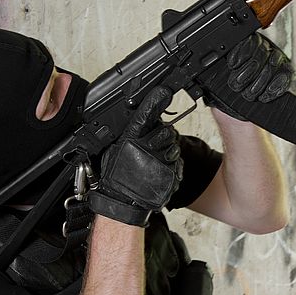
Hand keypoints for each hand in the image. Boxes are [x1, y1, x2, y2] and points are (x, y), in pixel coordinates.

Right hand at [87, 85, 182, 226]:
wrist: (122, 202)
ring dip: (168, 153)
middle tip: (153, 147)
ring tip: (153, 162)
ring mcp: (158, 163)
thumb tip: (143, 111)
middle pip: (167, 132)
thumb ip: (132, 130)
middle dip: (163, 137)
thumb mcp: (119, 146)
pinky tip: (159, 172)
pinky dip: (172, 168)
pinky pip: (177, 165)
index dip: (155, 102)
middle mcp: (144, 149)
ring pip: (174, 149)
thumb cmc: (117, 175)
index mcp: (130, 139)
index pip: (146, 115)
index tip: (164, 91)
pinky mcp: (170, 176)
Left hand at [204, 34, 294, 119]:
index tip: (231, 64)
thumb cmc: (223, 92)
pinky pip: (284, 76)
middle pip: (260, 52)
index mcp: (243, 44)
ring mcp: (275, 59)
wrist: (235, 109)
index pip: (246, 41)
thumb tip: (206, 59)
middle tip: (236, 85)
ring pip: (272, 65)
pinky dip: (274, 88)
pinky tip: (264, 96)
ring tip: (248, 94)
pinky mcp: (285, 72)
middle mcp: (261, 48)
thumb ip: (213, 68)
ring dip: (259, 82)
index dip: (241, 52)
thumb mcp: (213, 77)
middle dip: (248, 72)